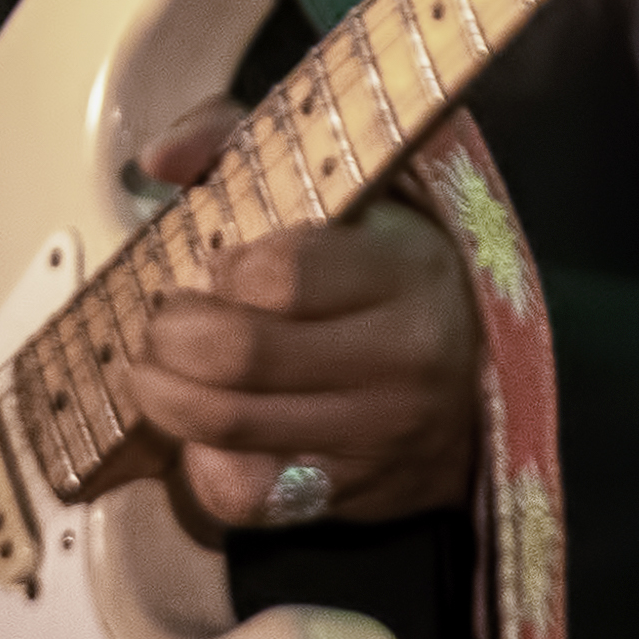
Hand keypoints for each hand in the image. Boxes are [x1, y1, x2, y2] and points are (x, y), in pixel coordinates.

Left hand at [126, 98, 480, 528]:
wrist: (481, 375)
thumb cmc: (389, 271)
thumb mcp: (346, 187)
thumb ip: (242, 143)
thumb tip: (158, 159)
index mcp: (401, 269)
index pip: (278, 275)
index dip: (225, 271)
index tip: (220, 266)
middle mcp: (400, 359)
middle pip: (240, 356)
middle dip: (171, 337)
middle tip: (162, 324)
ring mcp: (378, 435)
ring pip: (231, 427)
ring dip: (166, 398)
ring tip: (156, 372)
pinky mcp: (354, 495)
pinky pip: (248, 495)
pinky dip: (202, 466)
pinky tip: (201, 435)